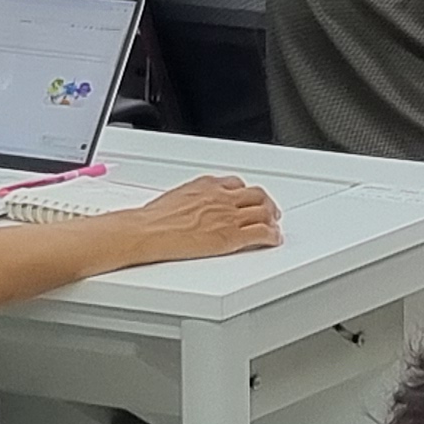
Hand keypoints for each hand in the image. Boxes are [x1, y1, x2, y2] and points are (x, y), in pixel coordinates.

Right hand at [128, 176, 280, 261]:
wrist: (149, 231)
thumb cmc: (154, 219)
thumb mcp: (176, 196)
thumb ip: (192, 199)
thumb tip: (190, 205)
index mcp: (207, 185)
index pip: (236, 183)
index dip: (246, 192)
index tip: (246, 198)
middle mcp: (222, 197)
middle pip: (256, 195)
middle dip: (265, 202)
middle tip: (269, 210)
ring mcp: (229, 216)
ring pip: (263, 212)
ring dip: (272, 218)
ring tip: (274, 225)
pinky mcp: (232, 236)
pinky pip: (261, 233)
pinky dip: (272, 236)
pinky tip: (274, 239)